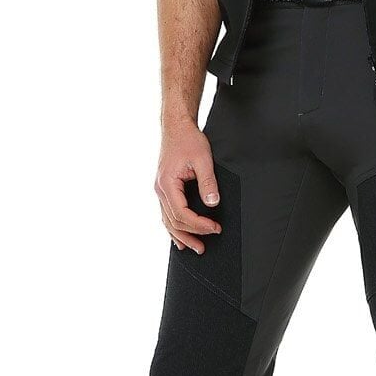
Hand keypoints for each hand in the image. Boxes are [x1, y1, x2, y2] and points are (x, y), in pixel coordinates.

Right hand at [155, 120, 222, 253]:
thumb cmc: (188, 140)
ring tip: (195, 248)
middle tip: (207, 245)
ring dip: (181, 236)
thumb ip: (208, 183)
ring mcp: (161, 191)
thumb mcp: (203, 159)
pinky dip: (173, 227)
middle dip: (191, 235)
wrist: (177, 128)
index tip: (215, 228)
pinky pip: (167, 213)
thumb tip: (213, 203)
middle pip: (174, 222)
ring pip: (167, 221)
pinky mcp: (165, 189)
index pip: (182, 214)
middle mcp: (161, 190)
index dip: (199, 225)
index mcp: (167, 184)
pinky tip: (179, 238)